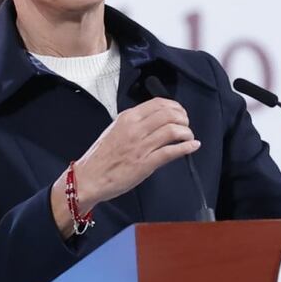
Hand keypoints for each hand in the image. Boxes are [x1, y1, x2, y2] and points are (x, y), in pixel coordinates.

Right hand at [51, 98, 199, 236]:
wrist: (88, 178)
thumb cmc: (100, 157)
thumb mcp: (115, 130)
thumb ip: (134, 124)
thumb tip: (154, 121)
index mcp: (127, 118)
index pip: (158, 103)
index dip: (175, 106)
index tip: (180, 112)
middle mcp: (135, 129)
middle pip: (169, 115)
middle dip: (184, 118)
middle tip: (186, 125)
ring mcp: (141, 146)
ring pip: (173, 130)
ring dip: (187, 132)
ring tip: (188, 137)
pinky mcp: (145, 164)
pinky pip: (171, 152)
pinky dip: (186, 147)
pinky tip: (192, 146)